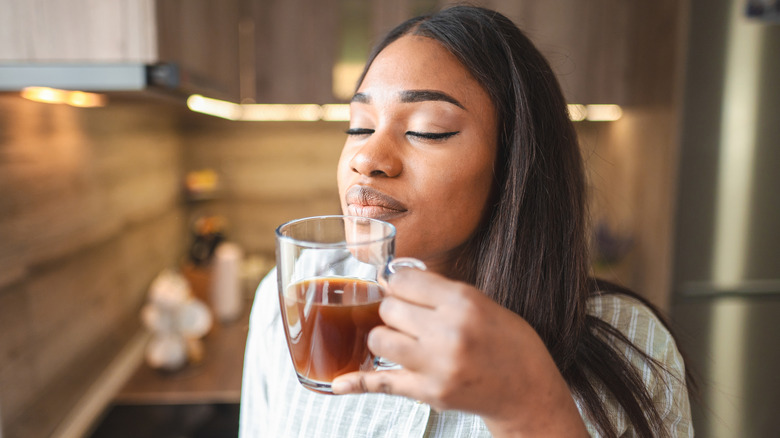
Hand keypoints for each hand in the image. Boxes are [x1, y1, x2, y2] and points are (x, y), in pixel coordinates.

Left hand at [331, 269, 587, 436]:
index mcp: (463, 302)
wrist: (528, 390)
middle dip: (394, 311)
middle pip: (389, 308)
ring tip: (403, 340)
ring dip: (384, 337)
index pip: (404, 280)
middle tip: (410, 319)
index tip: (403, 289)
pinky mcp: (429, 393)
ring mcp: (437, 365)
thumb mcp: (483, 303)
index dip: (398, 283)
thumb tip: (393, 278)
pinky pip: (382, 383)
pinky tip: (337, 384)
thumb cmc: (508, 342)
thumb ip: (439, 291)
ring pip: (378, 339)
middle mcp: (449, 332)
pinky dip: (356, 383)